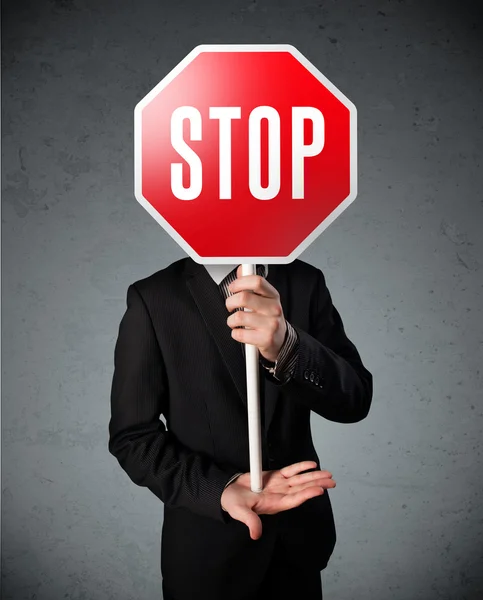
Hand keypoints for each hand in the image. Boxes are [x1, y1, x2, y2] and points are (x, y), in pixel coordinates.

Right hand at [220, 461, 335, 539]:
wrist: (228, 492)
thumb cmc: (234, 503)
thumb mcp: (240, 512)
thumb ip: (250, 521)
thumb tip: (256, 535)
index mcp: (275, 505)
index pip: (294, 499)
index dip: (307, 494)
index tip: (320, 490)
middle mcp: (280, 495)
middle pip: (302, 489)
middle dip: (317, 484)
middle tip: (331, 482)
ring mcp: (279, 485)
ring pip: (299, 479)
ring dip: (313, 476)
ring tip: (328, 474)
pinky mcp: (275, 476)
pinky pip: (291, 470)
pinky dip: (301, 467)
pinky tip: (312, 465)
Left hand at [226, 265, 286, 361]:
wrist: (281, 340)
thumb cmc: (269, 318)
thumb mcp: (265, 299)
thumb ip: (252, 285)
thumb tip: (242, 269)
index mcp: (273, 295)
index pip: (257, 281)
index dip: (240, 282)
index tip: (232, 287)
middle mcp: (274, 308)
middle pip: (244, 297)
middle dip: (230, 302)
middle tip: (230, 306)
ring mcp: (271, 324)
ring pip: (239, 317)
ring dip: (231, 320)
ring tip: (235, 322)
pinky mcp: (265, 339)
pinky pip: (240, 333)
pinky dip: (235, 333)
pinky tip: (241, 332)